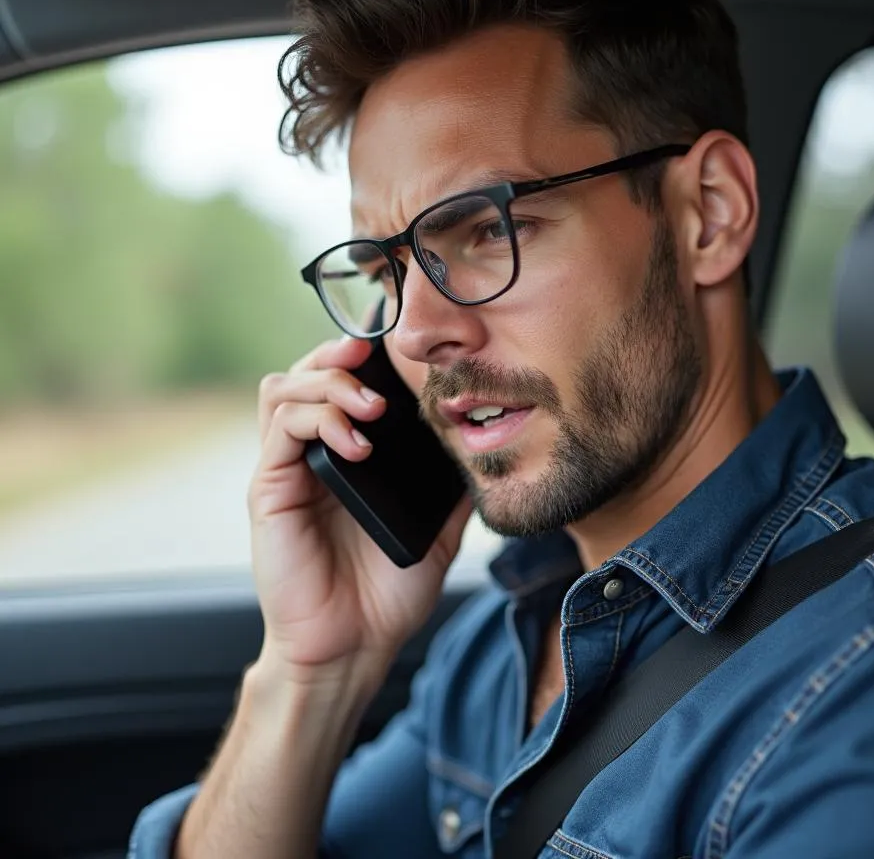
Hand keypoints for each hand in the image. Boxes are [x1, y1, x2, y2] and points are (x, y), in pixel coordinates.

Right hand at [247, 337, 471, 683]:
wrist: (354, 646)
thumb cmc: (388, 591)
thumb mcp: (437, 529)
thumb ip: (453, 487)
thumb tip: (487, 448)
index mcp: (346, 455)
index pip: (339, 382)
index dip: (360, 355)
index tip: (397, 344)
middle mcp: (311, 453)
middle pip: (305, 372)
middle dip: (338, 354)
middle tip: (374, 357)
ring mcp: (287, 468)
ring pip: (284, 389)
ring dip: (328, 383)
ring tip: (371, 407)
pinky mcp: (270, 490)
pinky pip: (282, 431)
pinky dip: (320, 422)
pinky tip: (357, 445)